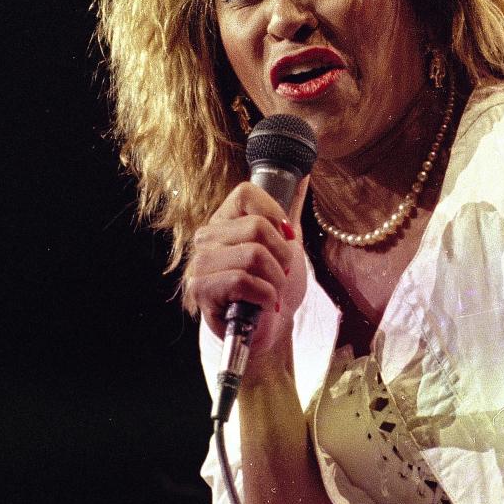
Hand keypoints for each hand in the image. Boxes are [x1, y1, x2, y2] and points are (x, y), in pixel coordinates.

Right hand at [184, 177, 308, 358]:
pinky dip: (265, 296)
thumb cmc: (276, 286)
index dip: (276, 215)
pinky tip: (262, 304)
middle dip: (282, 256)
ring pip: (253, 254)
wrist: (272, 329)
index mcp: (224, 220)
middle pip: (257, 226)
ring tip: (271, 291)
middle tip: (279, 274)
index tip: (286, 239)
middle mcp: (206, 238)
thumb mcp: (288, 244)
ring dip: (275, 279)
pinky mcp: (200, 290)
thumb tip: (304, 174)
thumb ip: (291, 209)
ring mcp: (200, 264)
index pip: (247, 192)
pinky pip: (243, 281)